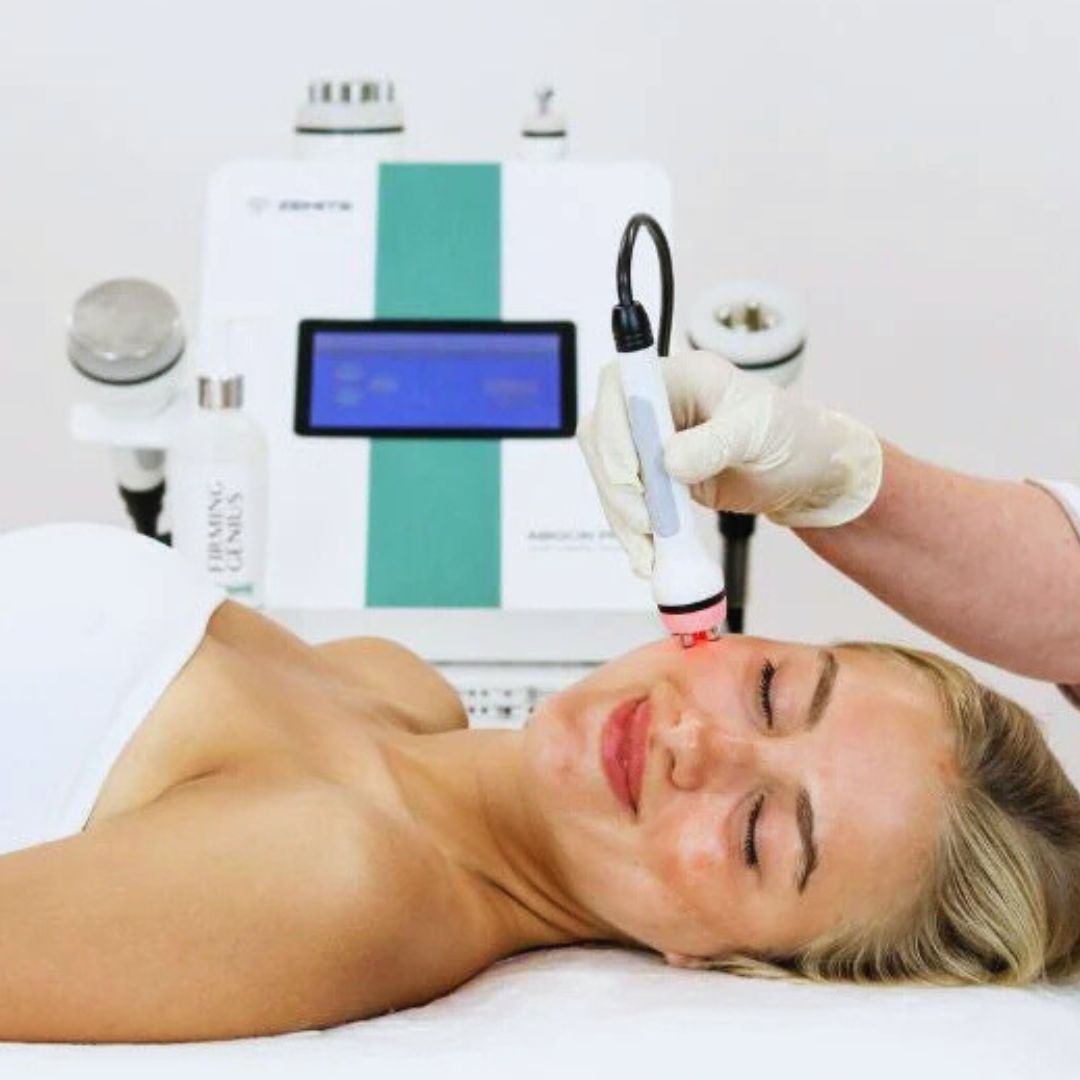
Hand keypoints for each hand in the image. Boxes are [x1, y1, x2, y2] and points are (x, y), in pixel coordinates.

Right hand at [577, 350, 882, 575]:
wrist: (809, 474)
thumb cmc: (794, 436)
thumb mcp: (759, 432)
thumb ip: (715, 444)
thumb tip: (669, 461)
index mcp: (681, 377)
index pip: (621, 386)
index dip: (614, 426)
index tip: (629, 470)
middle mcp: (659, 407)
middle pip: (604, 436)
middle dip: (616, 484)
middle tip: (643, 520)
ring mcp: (653, 445)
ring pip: (610, 477)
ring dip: (622, 516)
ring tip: (649, 548)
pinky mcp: (656, 481)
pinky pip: (628, 505)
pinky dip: (635, 533)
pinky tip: (651, 554)